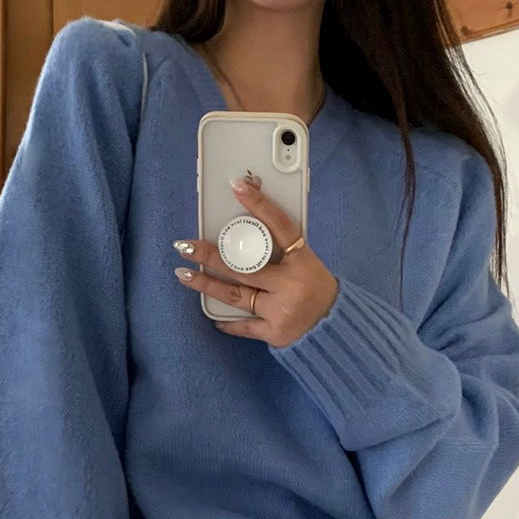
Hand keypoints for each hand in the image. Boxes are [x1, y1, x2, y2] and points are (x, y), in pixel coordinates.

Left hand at [175, 173, 337, 343]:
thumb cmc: (315, 288)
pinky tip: (212, 315)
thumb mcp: (306, 262)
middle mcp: (291, 284)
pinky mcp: (274, 332)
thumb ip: (280, 250)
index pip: (279, 225)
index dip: (259, 204)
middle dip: (210, 255)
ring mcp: (281, 309)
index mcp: (302, 260)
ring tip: (184, 274)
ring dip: (206, 284)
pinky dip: (227, 320)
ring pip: (236, 295)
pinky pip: (243, 325)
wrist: (334, 326)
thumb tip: (244, 230)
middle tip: (185, 246)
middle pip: (244, 266)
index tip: (237, 186)